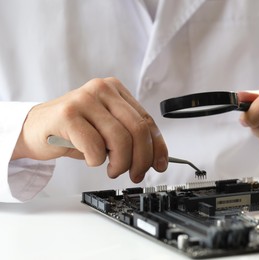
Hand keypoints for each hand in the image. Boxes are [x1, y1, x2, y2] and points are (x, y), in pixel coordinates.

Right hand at [12, 77, 167, 182]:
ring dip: (120, 163)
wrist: (34, 129)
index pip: (146, 120)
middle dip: (141, 159)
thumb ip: (129, 136)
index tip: (160, 164)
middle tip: (135, 174)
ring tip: (112, 169)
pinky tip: (89, 158)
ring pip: (120, 139)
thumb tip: (155, 158)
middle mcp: (102, 89)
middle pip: (138, 129)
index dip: (157, 146)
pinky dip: (96, 161)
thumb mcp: (106, 129)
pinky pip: (95, 147)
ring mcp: (84, 99)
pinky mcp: (67, 114)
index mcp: (115, 90)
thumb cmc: (73, 130)